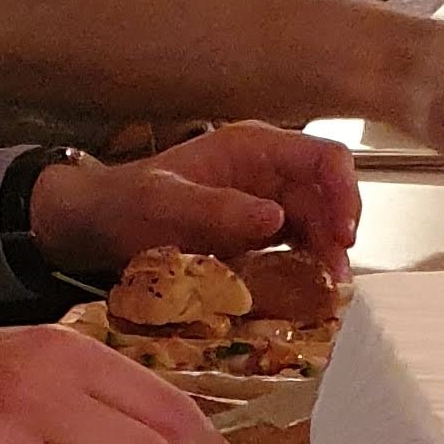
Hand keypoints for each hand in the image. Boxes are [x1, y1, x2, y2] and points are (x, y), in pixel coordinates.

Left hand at [31, 122, 360, 275]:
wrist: (98, 224)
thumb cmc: (126, 203)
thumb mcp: (165, 203)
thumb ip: (218, 208)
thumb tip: (275, 216)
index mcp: (253, 148)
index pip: (324, 157)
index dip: (345, 191)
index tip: (345, 233)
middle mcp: (267, 172)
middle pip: (327, 198)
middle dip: (338, 237)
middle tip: (337, 279)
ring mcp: (263, 203)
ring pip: (316, 227)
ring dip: (326, 258)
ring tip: (328, 294)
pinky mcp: (255, 236)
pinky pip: (294, 250)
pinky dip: (305, 271)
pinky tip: (306, 295)